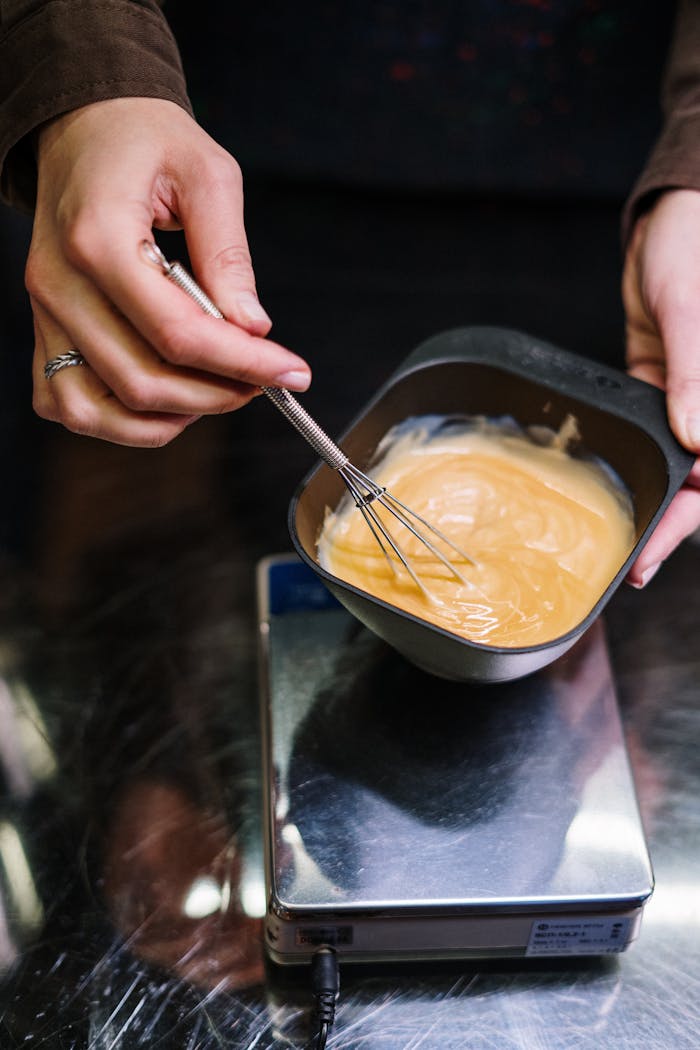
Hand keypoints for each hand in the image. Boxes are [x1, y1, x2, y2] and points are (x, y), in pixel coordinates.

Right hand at [28, 98, 310, 445]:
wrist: (84, 125)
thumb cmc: (144, 141)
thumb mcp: (208, 174)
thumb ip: (229, 254)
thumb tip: (251, 326)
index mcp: (99, 239)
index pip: (179, 334)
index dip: (244, 364)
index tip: (291, 372)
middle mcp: (61, 284)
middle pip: (143, 381)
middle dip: (217, 395)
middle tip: (262, 380)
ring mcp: (45, 312)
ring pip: (99, 410)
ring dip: (168, 419)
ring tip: (215, 392)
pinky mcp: (44, 328)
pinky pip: (67, 404)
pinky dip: (118, 421)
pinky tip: (164, 401)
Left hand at [622, 188, 699, 585]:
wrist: (668, 218)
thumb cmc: (694, 250)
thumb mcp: (693, 313)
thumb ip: (695, 375)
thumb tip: (697, 439)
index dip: (692, 513)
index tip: (661, 549)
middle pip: (699, 478)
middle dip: (672, 523)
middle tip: (637, 564)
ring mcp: (688, 397)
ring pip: (674, 461)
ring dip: (653, 498)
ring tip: (623, 539)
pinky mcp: (658, 383)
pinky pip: (649, 430)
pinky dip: (637, 456)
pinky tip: (615, 486)